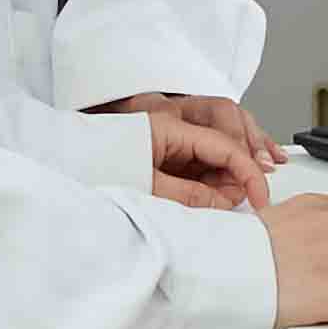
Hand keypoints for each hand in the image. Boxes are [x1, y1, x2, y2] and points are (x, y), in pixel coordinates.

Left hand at [109, 89, 283, 206]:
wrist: (67, 156)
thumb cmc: (95, 162)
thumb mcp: (144, 184)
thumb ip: (188, 195)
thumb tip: (224, 203)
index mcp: (170, 126)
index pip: (225, 145)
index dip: (248, 172)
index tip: (260, 197)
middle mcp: (176, 125)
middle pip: (227, 143)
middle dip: (241, 173)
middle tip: (238, 201)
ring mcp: (174, 136)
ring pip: (219, 151)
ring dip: (231, 175)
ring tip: (229, 197)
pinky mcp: (170, 151)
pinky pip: (204, 161)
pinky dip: (216, 178)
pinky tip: (221, 192)